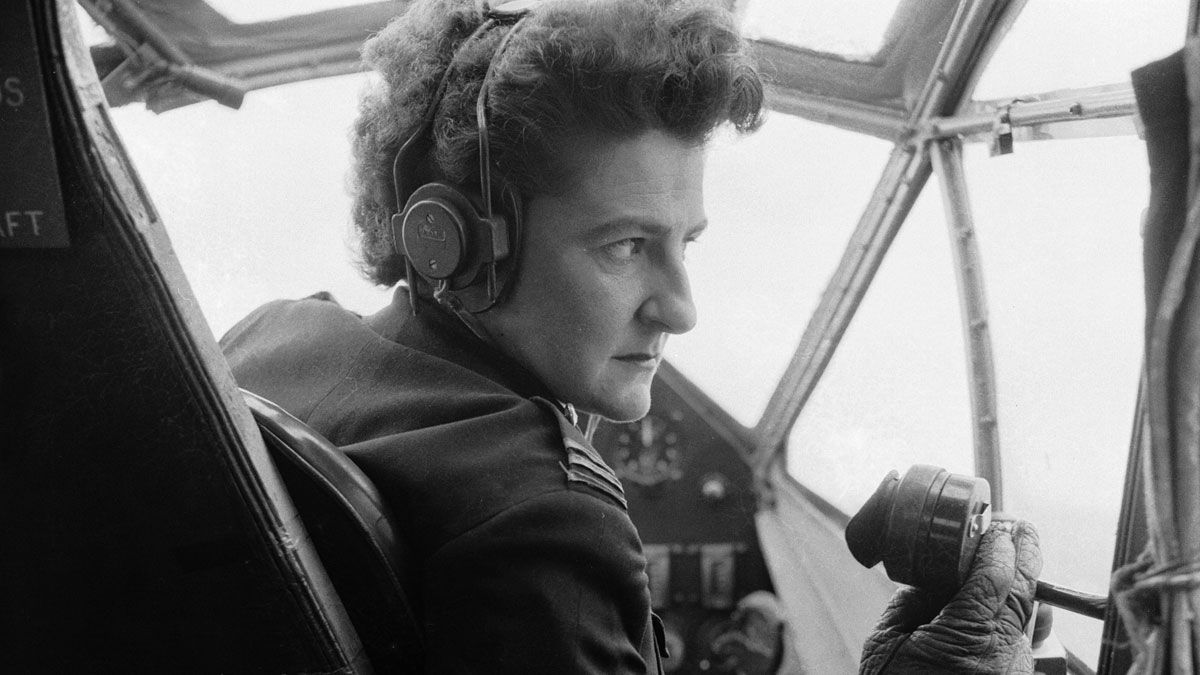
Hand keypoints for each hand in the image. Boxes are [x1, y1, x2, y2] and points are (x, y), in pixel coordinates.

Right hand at [859, 520, 1041, 673]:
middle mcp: (1002, 652)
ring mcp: (1015, 669)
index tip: (992, 525)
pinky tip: (1005, 601)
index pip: (997, 575)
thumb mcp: (887, 646)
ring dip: (1024, 583)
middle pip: (1027, 589)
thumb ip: (908, 604)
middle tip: (1017, 527)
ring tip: (1012, 556)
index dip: (999, 544)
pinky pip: (1025, 637)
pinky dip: (1018, 613)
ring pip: (1032, 613)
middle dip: (1025, 552)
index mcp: (966, 636)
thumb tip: (926, 576)